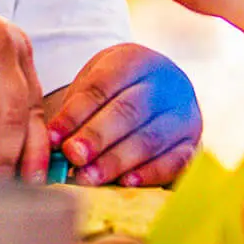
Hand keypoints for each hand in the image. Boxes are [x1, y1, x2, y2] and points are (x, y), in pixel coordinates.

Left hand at [42, 43, 200, 185]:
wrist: (159, 95)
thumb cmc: (115, 92)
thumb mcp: (94, 85)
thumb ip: (76, 111)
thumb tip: (51, 143)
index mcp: (136, 59)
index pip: (103, 85)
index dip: (76, 114)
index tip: (53, 138)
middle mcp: (167, 82)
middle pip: (129, 111)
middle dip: (97, 137)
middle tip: (73, 157)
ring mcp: (185, 113)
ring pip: (150, 138)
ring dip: (117, 160)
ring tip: (88, 177)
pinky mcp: (193, 143)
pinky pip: (175, 161)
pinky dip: (150, 174)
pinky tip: (126, 183)